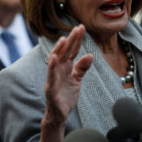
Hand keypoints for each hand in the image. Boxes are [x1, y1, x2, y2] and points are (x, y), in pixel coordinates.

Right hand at [38, 24, 92, 141]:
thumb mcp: (77, 80)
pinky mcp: (50, 87)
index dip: (76, 40)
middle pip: (65, 52)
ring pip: (56, 61)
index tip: (81, 27)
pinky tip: (54, 57)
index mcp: (65, 67)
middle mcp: (58, 69)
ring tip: (64, 39)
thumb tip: (90, 55)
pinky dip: (52, 66)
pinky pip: (51, 75)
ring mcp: (53, 77)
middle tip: (77, 28)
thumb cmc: (66, 96)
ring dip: (59, 50)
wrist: (60, 114)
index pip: (72, 50)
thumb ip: (82, 68)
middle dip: (71, 40)